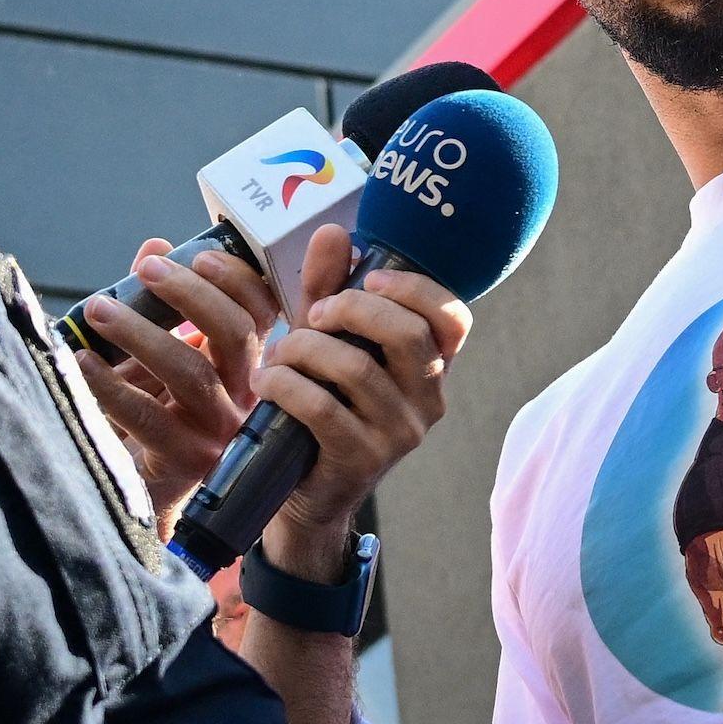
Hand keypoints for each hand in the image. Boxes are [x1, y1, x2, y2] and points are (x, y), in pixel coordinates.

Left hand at [72, 237, 280, 521]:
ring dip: (141, 333)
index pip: (263, 311)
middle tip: (146, 270)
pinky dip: (109, 384)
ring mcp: (218, 430)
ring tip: (98, 309)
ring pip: (191, 372)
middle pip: (234, 333)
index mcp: (247, 363)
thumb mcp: (163, 352)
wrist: (148, 491)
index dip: (237, 279)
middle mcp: (244, 395)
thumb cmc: (158, 409)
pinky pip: (147, 415)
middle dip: (190, 294)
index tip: (197, 255)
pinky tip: (80, 362)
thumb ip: (161, 301)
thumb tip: (154, 246)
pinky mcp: (184, 460)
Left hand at [255, 225, 471, 577]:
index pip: (454, 318)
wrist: (303, 492)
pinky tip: (268, 380)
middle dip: (351, 309)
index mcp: (431, 366)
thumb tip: (334, 231)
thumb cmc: (320, 404)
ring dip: (305, 348)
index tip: (369, 277)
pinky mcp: (362, 460)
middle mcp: (429, 400)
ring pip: (357, 368)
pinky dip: (287, 384)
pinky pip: (323, 407)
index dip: (415, 289)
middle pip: (408, 334)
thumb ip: (331, 288)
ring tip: (279, 352)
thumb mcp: (326, 342)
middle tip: (314, 314)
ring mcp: (400, 434)